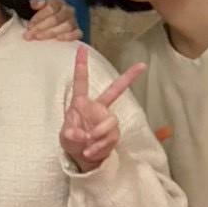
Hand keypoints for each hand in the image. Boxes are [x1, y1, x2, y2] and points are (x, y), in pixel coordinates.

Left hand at [26, 0, 82, 40]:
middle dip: (41, 27)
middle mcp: (68, 10)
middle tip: (30, 34)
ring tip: (38, 37)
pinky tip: (58, 39)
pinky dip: (68, 36)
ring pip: (65, 26)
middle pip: (56, 18)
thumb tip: (35, 4)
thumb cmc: (45, 13)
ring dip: (50, 33)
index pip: (50, 8)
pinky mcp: (77, 30)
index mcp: (58, 1)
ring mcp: (74, 20)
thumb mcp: (39, 5)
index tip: (29, 25)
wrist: (53, 20)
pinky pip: (77, 33)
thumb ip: (36, 3)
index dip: (39, 17)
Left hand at [60, 48, 144, 171]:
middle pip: (115, 90)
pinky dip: (99, 147)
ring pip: (110, 122)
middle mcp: (96, 108)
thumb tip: (82, 134)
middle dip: (128, 77)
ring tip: (87, 145)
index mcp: (80, 103)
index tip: (80, 48)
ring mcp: (107, 119)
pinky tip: (90, 152)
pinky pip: (110, 138)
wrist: (83, 158)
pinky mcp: (113, 132)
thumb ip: (71, 134)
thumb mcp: (65, 138)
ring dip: (99, 136)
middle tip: (142, 65)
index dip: (80, 65)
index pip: (81, 82)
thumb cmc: (72, 142)